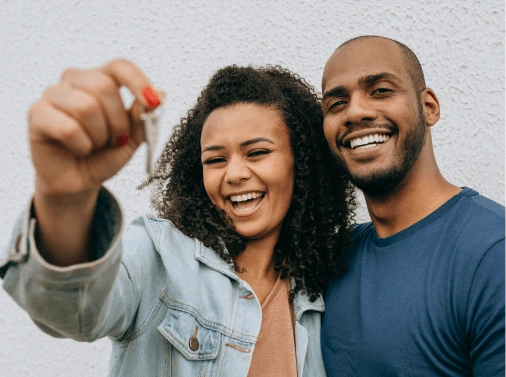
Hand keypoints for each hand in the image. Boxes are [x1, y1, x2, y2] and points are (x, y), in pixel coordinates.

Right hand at [29, 58, 163, 197]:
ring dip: (98, 136)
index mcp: (101, 80)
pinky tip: (79, 150)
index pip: (120, 66)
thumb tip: (160, 94)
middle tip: (115, 139)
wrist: (79, 181)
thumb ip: (144, 117)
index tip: (152, 102)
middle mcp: (75, 81)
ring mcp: (53, 95)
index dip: (138, 81)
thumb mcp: (133, 139)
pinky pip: (68, 128)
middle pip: (104, 86)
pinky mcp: (37, 114)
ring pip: (86, 107)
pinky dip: (81, 145)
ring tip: (94, 145)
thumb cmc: (104, 155)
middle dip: (118, 121)